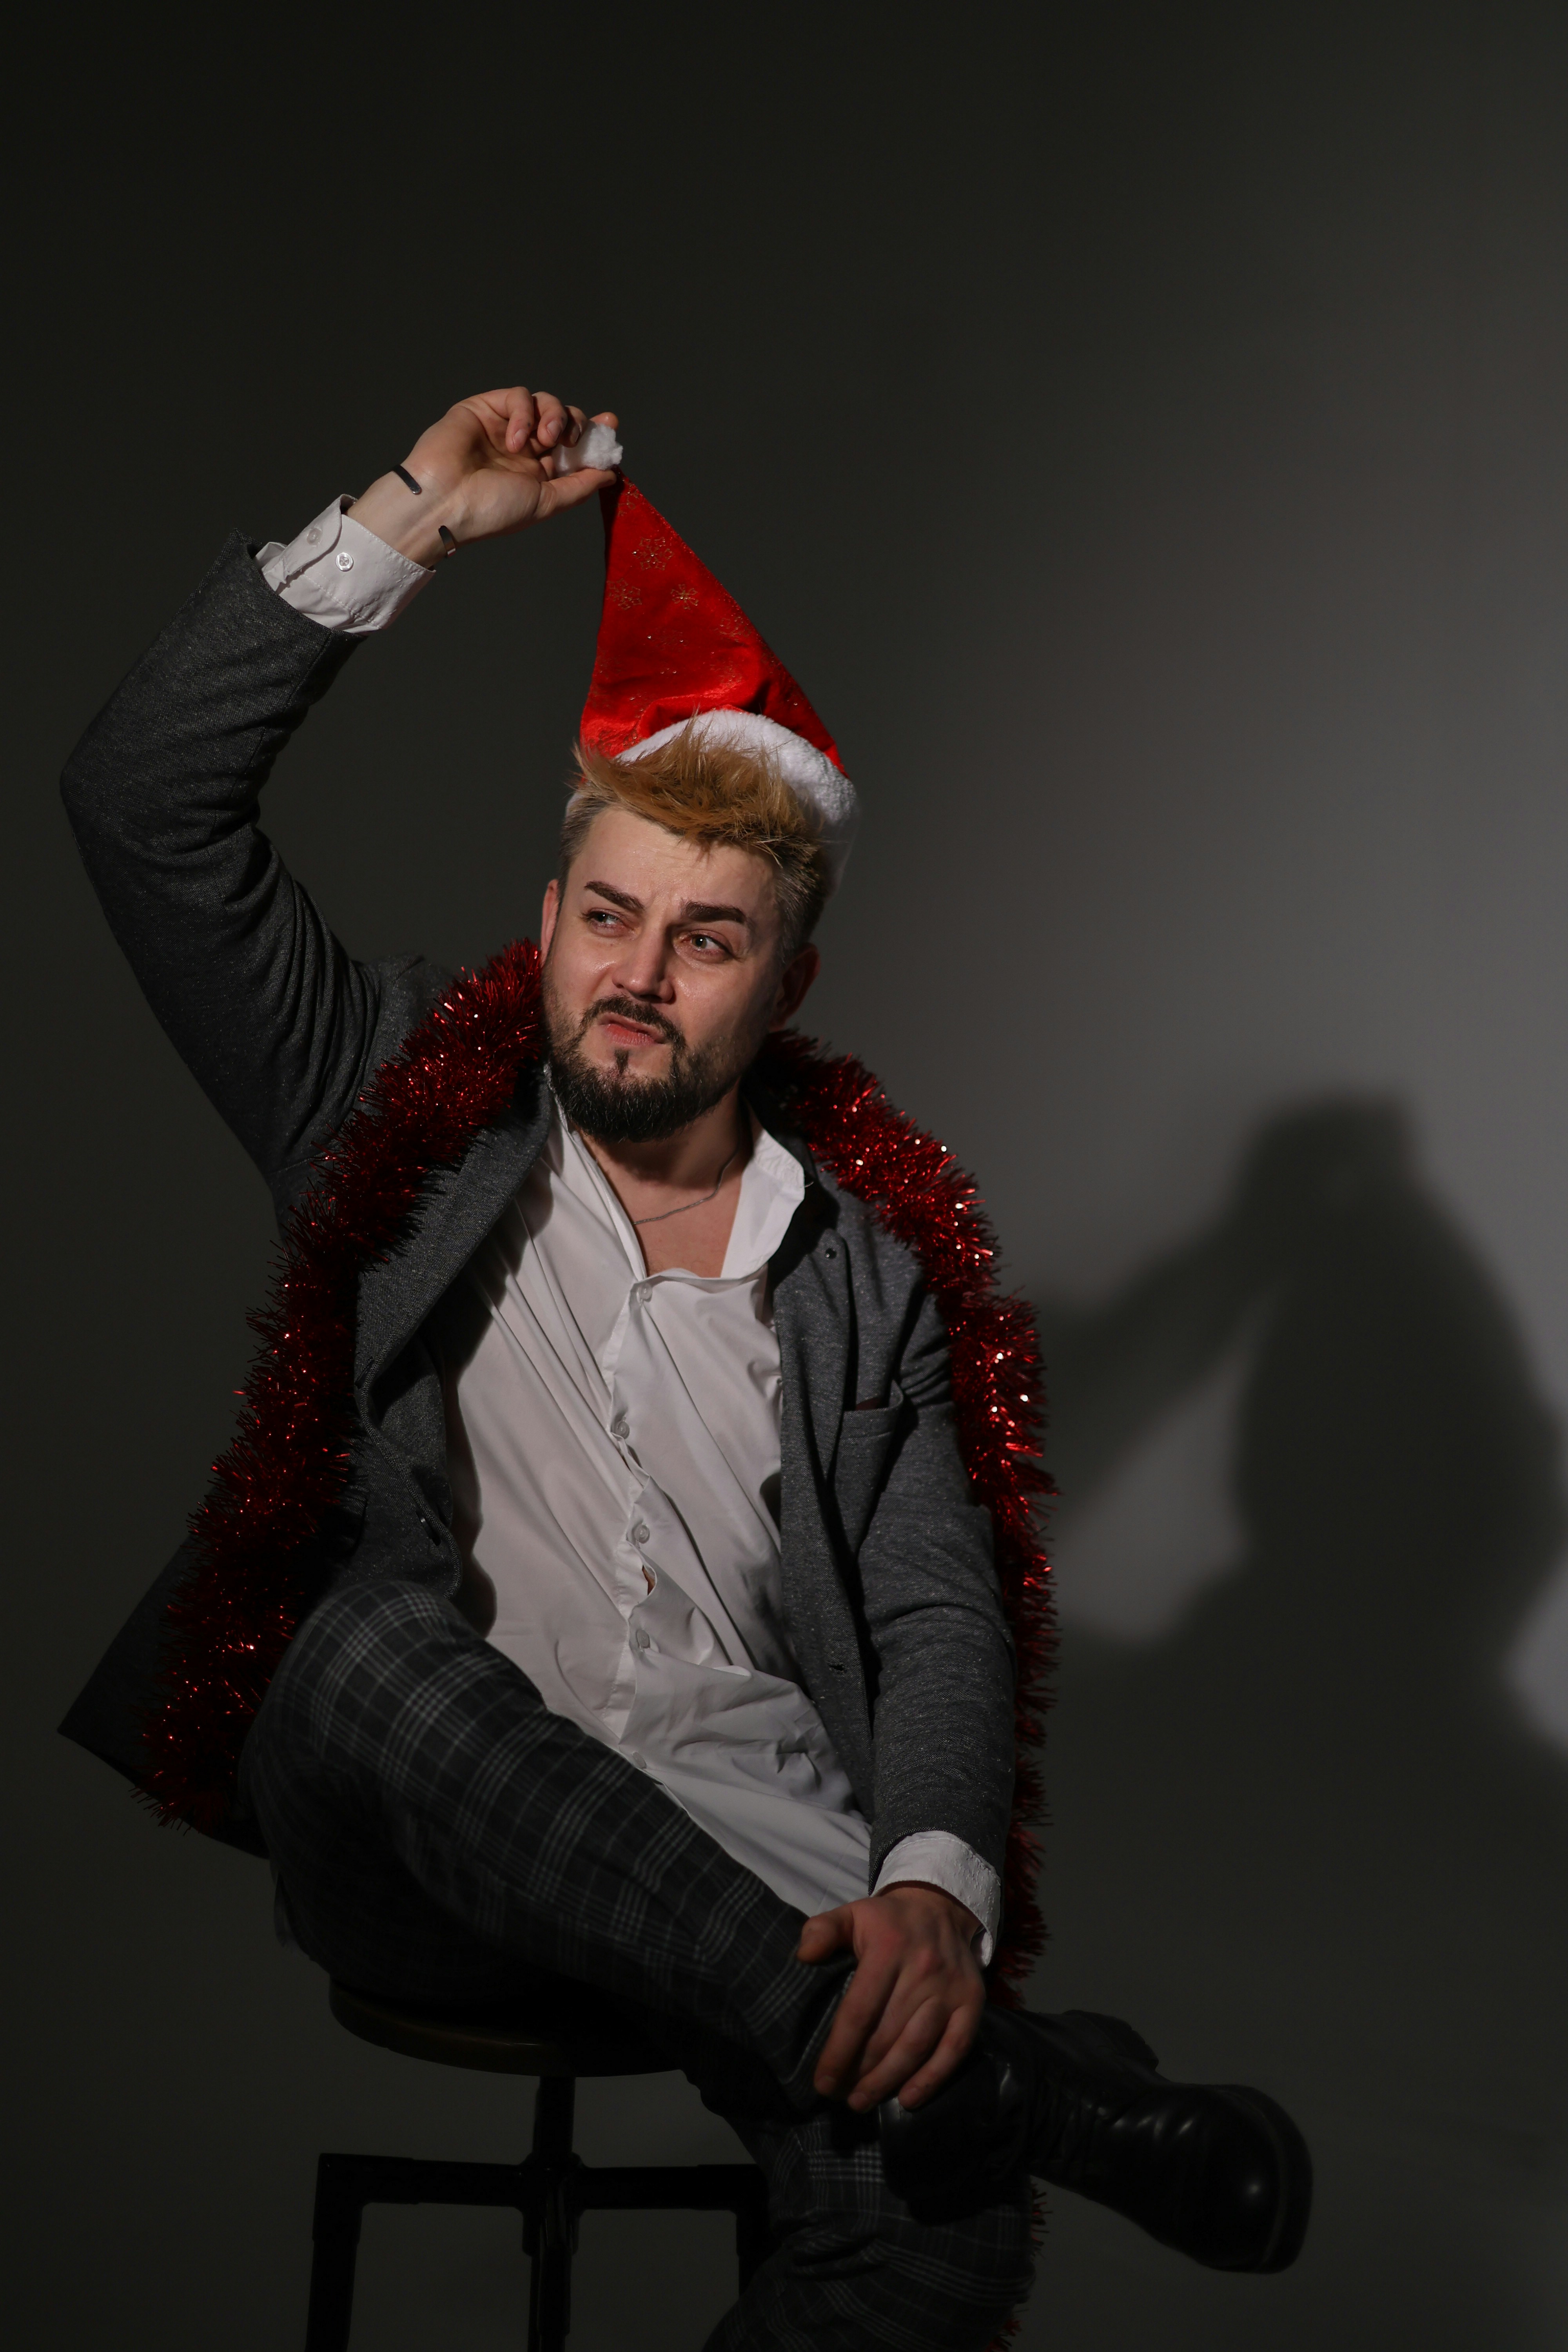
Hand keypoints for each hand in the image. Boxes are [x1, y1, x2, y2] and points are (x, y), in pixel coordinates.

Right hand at [349, 385, 617, 566]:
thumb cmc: (491, 510)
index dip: (593, 433)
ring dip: (553, 416)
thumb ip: (579, 486)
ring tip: (545, 440)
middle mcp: (524, 447)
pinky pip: (518, 396)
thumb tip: (610, 474)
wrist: (446, 502)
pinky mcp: (485, 407)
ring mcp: (504, 425)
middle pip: (564, 418)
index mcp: (538, 471)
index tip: (610, 424)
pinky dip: (523, 414)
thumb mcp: (546, 502)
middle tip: (570, 439)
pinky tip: (514, 439)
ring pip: (544, 401)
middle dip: (575, 423)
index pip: (573, 445)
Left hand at [798, 1882, 985, 2112]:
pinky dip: (932, 2078)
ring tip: (862, 2101)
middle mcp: (923, 1969)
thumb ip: (822, 1930)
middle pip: (887, 2034)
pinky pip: (955, 2048)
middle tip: (840, 2096)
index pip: (859, 2011)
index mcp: (888, 1947)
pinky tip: (908, 2099)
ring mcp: (951, 1988)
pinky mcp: (972, 2002)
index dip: (839, 2051)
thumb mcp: (851, 1914)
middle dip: (860, 2072)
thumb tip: (804, 1956)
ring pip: (917, 2045)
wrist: (940, 1907)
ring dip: (888, 2080)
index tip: (822, 2081)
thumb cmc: (887, 1922)